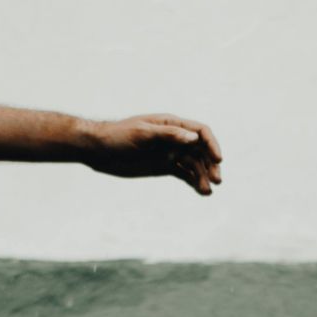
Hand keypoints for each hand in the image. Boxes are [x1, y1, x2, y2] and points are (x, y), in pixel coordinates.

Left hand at [83, 113, 223, 194]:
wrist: (98, 150)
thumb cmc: (118, 136)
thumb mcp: (142, 134)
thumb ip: (168, 135)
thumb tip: (193, 140)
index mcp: (171, 124)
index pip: (200, 132)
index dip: (212, 145)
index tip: (218, 160)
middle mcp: (175, 138)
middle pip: (201, 150)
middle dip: (211, 165)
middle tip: (217, 181)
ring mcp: (171, 153)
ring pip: (195, 165)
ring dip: (204, 176)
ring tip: (208, 191)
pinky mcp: (165, 167)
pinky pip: (185, 174)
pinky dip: (194, 182)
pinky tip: (202, 192)